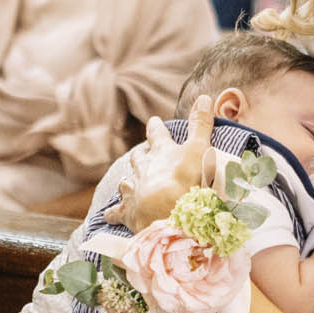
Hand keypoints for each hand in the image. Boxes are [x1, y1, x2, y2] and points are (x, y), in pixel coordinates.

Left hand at [104, 95, 216, 233]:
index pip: (156, 134)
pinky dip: (113, 212)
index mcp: (160, 151)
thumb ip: (201, 124)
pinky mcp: (128, 212)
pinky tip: (109, 214)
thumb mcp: (199, 147)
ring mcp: (134, 190)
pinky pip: (117, 211)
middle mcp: (143, 168)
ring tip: (127, 181)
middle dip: (140, 154)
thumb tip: (205, 97)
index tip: (153, 121)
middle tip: (141, 152)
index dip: (155, 127)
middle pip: (138, 157)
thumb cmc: (186, 178)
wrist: (167, 210)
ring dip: (127, 180)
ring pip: (126, 181)